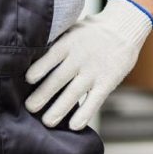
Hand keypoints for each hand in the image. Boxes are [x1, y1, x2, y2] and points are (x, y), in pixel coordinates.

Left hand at [24, 0, 152, 130]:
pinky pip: (94, 101)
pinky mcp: (107, 82)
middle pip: (58, 79)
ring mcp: (94, 71)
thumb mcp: (73, 29)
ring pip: (74, 93)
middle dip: (42, 95)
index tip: (27, 81)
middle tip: (29, 108)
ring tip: (47, 122)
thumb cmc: (92, 30)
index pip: (50, 57)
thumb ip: (57, 42)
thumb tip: (31, 55)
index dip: (38, 70)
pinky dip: (84, 114)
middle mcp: (80, 57)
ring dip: (59, 109)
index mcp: (69, 42)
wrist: (125, 27)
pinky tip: (74, 126)